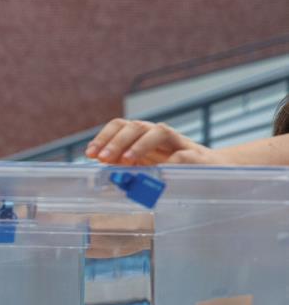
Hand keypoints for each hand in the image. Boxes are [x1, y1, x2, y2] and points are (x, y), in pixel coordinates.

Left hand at [85, 118, 228, 165]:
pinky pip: (183, 155)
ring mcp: (180, 143)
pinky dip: (170, 162)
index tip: (90, 154)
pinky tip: (158, 172)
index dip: (103, 137)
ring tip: (126, 161)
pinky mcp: (197, 157)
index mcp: (143, 137)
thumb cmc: (174, 170)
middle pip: (136, 126)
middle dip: (116, 141)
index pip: (121, 126)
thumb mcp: (146, 169)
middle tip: (103, 158)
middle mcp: (159, 135)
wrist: (215, 170)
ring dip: (140, 145)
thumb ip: (127, 170)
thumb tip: (102, 177)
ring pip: (159, 132)